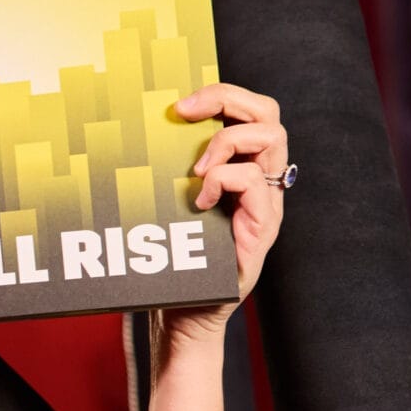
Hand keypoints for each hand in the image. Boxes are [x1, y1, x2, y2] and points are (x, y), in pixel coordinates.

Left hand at [163, 83, 290, 348]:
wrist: (183, 314)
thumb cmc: (175, 258)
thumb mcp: (171, 202)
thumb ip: (173, 169)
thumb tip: (138, 129)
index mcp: (244, 167)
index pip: (252, 111)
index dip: (222, 95)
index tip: (180, 104)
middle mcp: (264, 180)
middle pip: (269, 113)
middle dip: (229, 99)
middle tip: (186, 113)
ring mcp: (268, 203)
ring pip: (272, 138)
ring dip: (226, 142)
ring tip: (196, 170)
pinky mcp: (263, 228)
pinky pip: (258, 183)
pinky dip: (224, 181)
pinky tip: (200, 201)